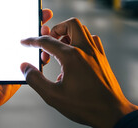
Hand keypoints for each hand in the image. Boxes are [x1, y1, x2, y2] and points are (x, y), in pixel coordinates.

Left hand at [0, 6, 52, 122]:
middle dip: (37, 22)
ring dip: (42, 38)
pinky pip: (35, 64)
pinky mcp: (22, 72)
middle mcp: (7, 48)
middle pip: (25, 32)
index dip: (22, 14)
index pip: (11, 23)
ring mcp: (16, 60)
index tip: (31, 5)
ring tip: (46, 32)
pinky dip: (42, 57)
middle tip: (45, 15)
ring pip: (33, 47)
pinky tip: (45, 51)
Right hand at [20, 18, 137, 127]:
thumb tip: (25, 67)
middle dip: (56, 29)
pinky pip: (91, 40)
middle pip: (70, 25)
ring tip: (60, 49)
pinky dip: (81, 42)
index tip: (25, 42)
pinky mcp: (102, 59)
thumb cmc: (85, 105)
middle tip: (48, 42)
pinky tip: (75, 55)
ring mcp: (96, 53)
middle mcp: (85, 50)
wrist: (112, 113)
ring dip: (69, 35)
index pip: (47, 41)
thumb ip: (35, 79)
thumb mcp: (53, 95)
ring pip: (83, 30)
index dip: (32, 41)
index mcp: (71, 56)